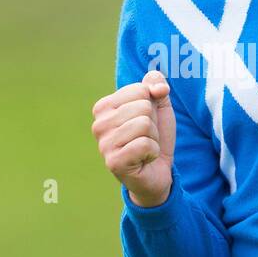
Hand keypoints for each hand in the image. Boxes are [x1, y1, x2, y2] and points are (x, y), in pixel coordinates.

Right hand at [91, 70, 175, 206]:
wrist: (157, 171)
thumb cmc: (154, 136)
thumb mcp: (159, 106)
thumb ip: (156, 85)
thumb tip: (159, 87)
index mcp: (104, 107)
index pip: (139, 90)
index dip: (152, 106)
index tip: (145, 121)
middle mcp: (98, 125)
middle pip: (143, 107)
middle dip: (153, 124)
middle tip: (145, 138)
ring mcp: (104, 144)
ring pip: (144, 125)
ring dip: (153, 138)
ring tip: (144, 148)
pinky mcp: (114, 162)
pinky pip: (145, 144)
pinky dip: (153, 152)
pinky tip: (144, 159)